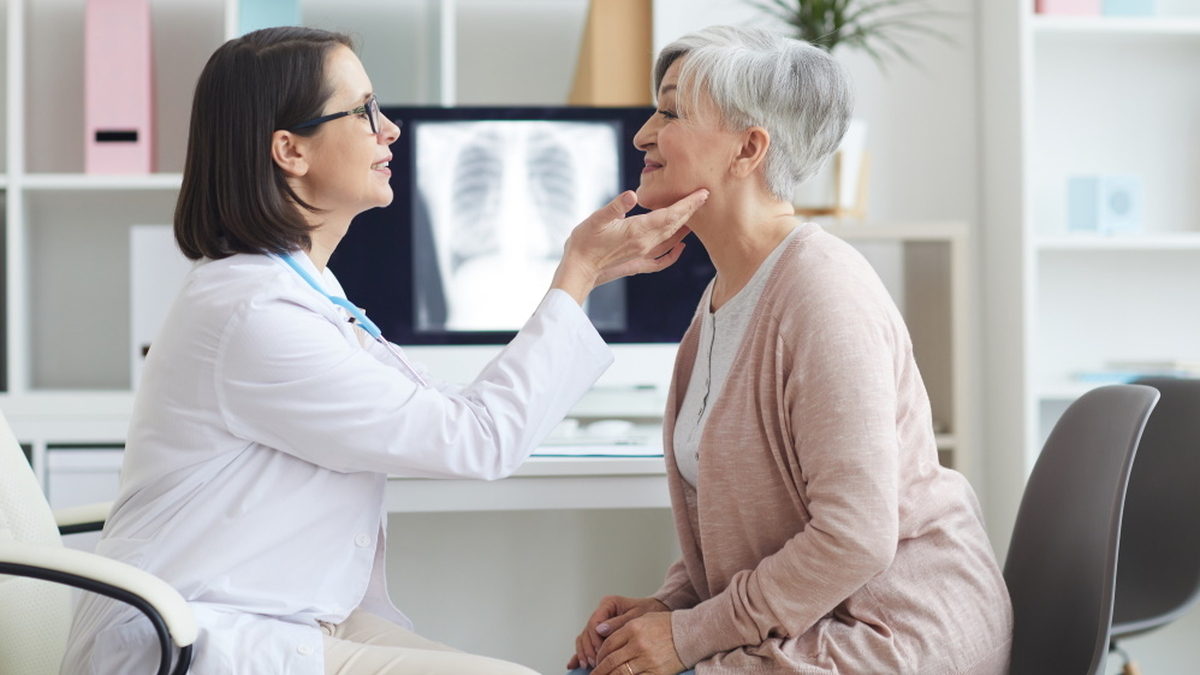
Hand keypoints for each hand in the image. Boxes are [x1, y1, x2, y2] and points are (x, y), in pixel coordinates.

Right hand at [551, 189, 707, 304]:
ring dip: (684, 227)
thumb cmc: (584, 241)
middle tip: (704, 196)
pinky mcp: (637, 263)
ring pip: (670, 239)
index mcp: (638, 231)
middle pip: (675, 225)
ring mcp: (642, 254)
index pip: (671, 215)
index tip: (703, 193)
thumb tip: (631, 196)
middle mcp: (645, 243)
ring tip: (695, 214)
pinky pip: (661, 260)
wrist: (578, 269)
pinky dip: (674, 254)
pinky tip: (681, 248)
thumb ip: (615, 206)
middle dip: (690, 211)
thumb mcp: (596, 219)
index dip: (688, 204)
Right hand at [567, 595, 666, 670]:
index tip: (601, 651)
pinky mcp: (600, 633)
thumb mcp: (637, 615)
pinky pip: (587, 642)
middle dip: (589, 648)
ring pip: (584, 638)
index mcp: (608, 604)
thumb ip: (619, 622)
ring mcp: (600, 623)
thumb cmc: (649, 611)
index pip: (594, 621)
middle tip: (595, 662)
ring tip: (589, 665)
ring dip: (584, 652)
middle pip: (587, 631)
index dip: (595, 638)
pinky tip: (576, 663)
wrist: (656, 612)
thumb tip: (600, 630)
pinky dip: (581, 653)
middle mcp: (601, 613)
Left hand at [591, 611, 683, 674]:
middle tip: (593, 674)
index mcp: (633, 628)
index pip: (608, 644)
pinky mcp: (656, 672)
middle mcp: (638, 644)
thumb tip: (600, 631)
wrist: (692, 634)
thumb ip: (622, 626)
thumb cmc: (668, 625)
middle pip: (611, 661)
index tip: (596, 660)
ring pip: (619, 673)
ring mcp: (647, 660)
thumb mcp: (644, 618)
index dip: (599, 654)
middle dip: (599, 670)